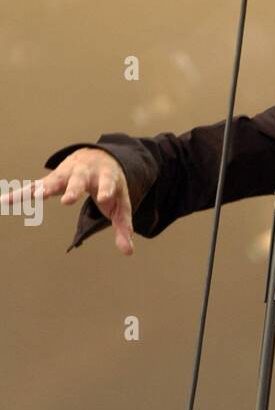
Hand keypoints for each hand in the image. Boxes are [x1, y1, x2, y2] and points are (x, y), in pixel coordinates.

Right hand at [1, 147, 133, 253]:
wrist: (99, 157)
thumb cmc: (112, 185)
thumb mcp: (122, 204)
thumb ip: (123, 227)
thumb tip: (128, 252)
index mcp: (105, 177)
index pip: (107, 184)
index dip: (107, 191)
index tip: (105, 199)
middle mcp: (84, 173)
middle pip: (79, 180)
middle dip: (73, 189)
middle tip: (68, 199)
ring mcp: (67, 175)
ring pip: (54, 181)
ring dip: (45, 189)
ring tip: (36, 197)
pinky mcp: (53, 180)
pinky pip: (34, 188)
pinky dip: (20, 194)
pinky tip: (4, 201)